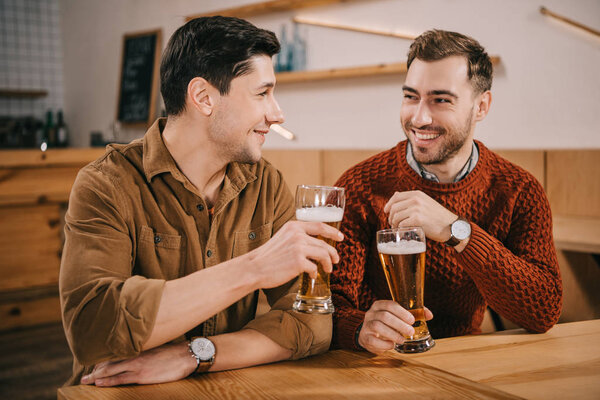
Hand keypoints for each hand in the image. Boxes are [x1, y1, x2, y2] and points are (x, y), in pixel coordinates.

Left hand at [80, 342, 195, 386]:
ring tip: (86, 381)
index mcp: (139, 349)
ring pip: (111, 370)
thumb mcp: (158, 348)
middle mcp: (135, 355)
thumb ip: (146, 351)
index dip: (104, 360)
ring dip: (97, 376)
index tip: (95, 366)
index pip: (117, 354)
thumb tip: (141, 355)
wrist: (187, 355)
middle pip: (110, 362)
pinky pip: (120, 378)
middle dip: (96, 370)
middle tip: (85, 376)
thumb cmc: (175, 352)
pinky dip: (107, 380)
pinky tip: (99, 382)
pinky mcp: (142, 375)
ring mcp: (137, 365)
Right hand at [245, 220, 342, 288]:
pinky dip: (315, 273)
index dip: (333, 231)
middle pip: (324, 243)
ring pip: (323, 254)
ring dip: (328, 263)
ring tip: (328, 270)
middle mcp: (297, 235)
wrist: (254, 268)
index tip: (340, 237)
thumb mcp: (282, 238)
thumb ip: (296, 237)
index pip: (319, 225)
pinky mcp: (299, 262)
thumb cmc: (267, 256)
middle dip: (333, 252)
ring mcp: (299, 248)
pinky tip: (312, 275)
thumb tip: (314, 245)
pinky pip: (314, 268)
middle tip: (336, 260)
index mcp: (294, 226)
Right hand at [358, 300, 432, 353]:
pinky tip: (392, 345)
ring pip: (378, 326)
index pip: (390, 305)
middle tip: (411, 331)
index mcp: (379, 305)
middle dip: (399, 324)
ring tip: (402, 340)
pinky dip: (384, 344)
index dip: (402, 312)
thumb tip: (429, 315)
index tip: (412, 320)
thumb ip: (412, 314)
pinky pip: (373, 340)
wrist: (368, 333)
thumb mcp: (396, 316)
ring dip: (393, 334)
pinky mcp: (365, 337)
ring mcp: (366, 325)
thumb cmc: (386, 323)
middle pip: (384, 316)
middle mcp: (371, 313)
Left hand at [384, 190, 455, 241]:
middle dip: (390, 217)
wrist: (452, 226)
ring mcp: (417, 209)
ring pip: (396, 216)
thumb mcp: (425, 202)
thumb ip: (411, 199)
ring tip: (398, 229)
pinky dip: (400, 230)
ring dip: (394, 225)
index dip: (388, 205)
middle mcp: (416, 199)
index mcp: (417, 194)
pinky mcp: (418, 219)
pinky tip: (403, 233)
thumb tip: (395, 194)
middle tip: (393, 224)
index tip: (386, 212)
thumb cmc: (438, 217)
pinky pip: (402, 225)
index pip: (396, 196)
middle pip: (394, 207)